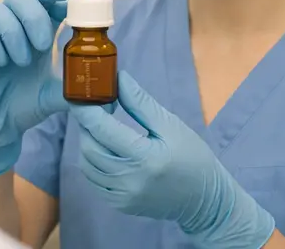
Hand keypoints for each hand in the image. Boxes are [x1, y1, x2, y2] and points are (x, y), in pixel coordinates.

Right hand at [0, 0, 85, 178]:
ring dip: (14, 34)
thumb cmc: (26, 106)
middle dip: (35, 15)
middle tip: (44, 45)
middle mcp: (12, 24)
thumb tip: (105, 86)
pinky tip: (1, 63)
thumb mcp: (56, 95)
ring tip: (22, 62)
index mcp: (37, 28)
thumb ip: (75, 85)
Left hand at [69, 71, 274, 248]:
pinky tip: (105, 150)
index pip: (102, 129)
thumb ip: (141, 103)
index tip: (79, 95)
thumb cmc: (192, 156)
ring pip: (87, 165)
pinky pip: (94, 180)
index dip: (86, 110)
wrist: (205, 199)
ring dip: (88, 142)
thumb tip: (118, 78)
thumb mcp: (171, 125)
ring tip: (100, 129)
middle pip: (89, 147)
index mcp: (145, 157)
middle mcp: (130, 180)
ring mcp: (123, 196)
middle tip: (95, 109)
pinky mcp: (120, 205)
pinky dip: (93, 162)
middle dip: (86, 125)